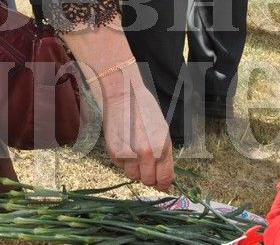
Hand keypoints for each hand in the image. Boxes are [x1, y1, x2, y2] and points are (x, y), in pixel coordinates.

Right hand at [96, 69, 173, 190]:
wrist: (122, 96)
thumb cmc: (144, 109)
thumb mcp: (162, 130)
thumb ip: (163, 153)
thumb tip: (162, 173)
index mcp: (162, 147)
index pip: (164, 178)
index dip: (162, 184)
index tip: (160, 184)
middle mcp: (147, 154)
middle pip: (148, 181)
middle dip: (148, 176)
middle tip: (146, 167)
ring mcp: (129, 154)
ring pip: (132, 176)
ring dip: (134, 169)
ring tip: (133, 153)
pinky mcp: (114, 152)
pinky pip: (120, 166)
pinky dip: (123, 161)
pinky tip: (124, 145)